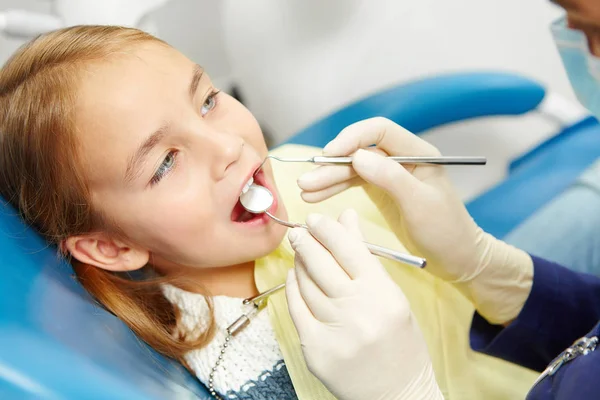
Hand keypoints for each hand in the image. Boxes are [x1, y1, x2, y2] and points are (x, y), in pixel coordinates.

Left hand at [286, 210, 442, 399]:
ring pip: (306, 285)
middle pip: (322, 264)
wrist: (398, 394)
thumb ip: (366, 257)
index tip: (315, 220)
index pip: (348, 249)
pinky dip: (292, 289)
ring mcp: (335, 332)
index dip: (327, 229)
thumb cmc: (400, 343)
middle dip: (305, 242)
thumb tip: (346, 218)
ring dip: (299, 265)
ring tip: (300, 255)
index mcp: (384, 295)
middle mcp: (359, 312)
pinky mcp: (315, 350)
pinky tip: (295, 278)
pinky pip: (296, 309)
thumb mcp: (391, 295)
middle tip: (298, 232)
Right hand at [297, 118, 532, 323]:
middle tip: (306, 182)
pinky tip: (315, 196)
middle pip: (360, 151)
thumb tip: (359, 157)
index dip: (352, 137)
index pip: (380, 130)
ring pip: (352, 168)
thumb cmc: (446, 231)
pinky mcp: (380, 190)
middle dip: (332, 165)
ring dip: (328, 178)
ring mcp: (389, 174)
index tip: (330, 154)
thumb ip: (391, 178)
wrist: (456, 258)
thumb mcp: (420, 205)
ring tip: (304, 191)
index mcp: (418, 153)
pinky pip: (353, 183)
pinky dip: (334, 189)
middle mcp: (402, 159)